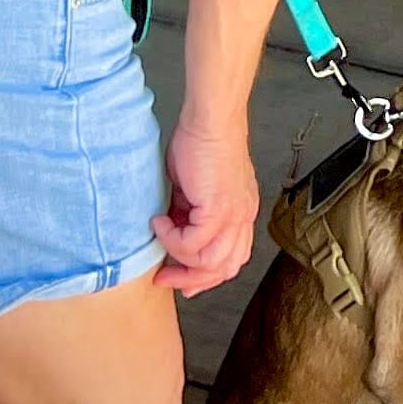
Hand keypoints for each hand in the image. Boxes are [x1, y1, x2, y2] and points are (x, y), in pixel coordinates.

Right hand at [152, 119, 260, 296]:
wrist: (210, 122)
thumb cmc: (201, 145)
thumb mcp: (194, 189)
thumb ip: (188, 214)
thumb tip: (171, 234)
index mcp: (241, 213)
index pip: (232, 258)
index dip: (206, 275)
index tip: (183, 281)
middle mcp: (243, 217)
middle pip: (225, 268)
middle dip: (191, 278)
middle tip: (164, 276)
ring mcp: (235, 214)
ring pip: (211, 262)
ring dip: (179, 260)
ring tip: (160, 241)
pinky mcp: (219, 207)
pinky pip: (193, 242)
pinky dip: (171, 239)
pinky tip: (159, 222)